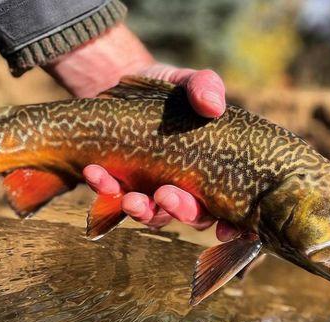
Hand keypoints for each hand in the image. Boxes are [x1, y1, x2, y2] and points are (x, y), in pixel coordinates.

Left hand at [44, 24, 237, 240]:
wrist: (127, 93)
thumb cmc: (171, 93)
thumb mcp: (189, 82)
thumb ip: (205, 87)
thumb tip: (213, 104)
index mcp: (215, 172)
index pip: (232, 207)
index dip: (233, 227)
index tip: (225, 231)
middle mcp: (190, 190)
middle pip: (195, 215)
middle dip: (182, 211)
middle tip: (167, 196)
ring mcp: (156, 193)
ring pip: (155, 216)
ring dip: (143, 212)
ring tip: (131, 200)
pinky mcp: (124, 188)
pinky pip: (115, 198)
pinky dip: (106, 188)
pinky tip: (96, 172)